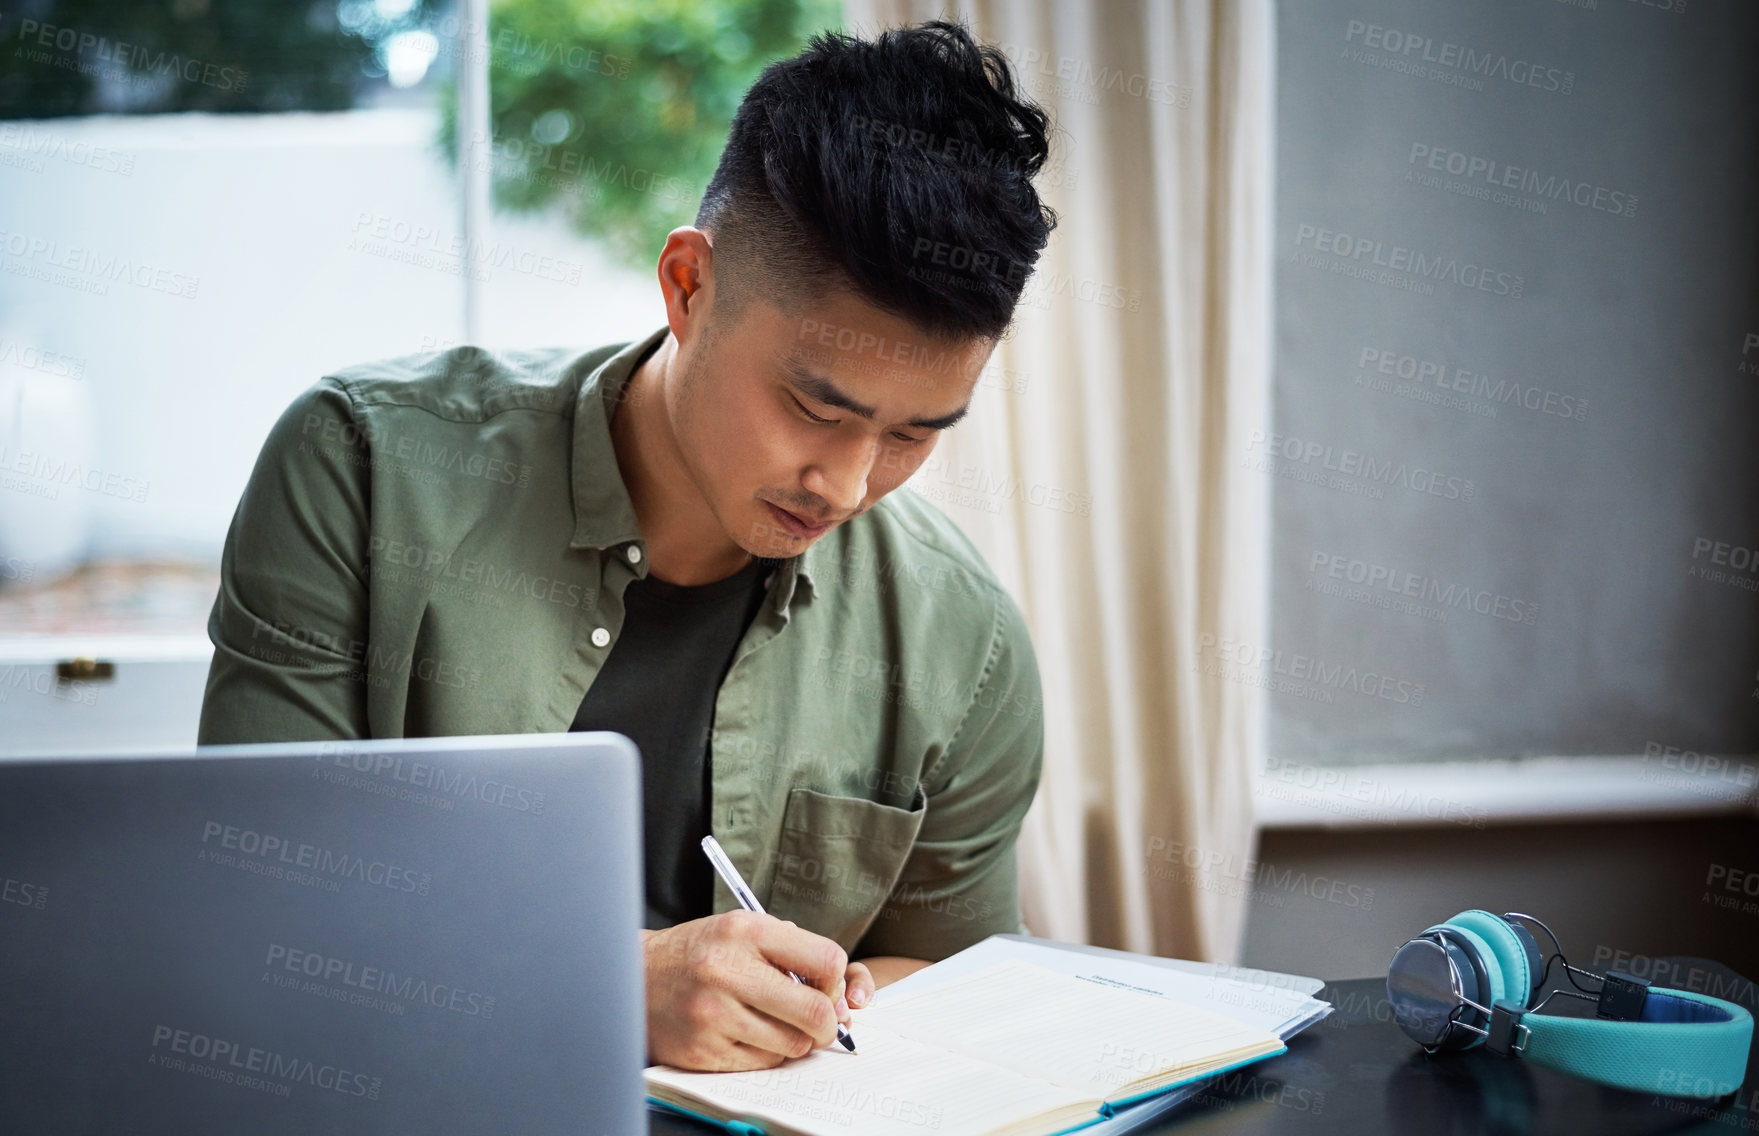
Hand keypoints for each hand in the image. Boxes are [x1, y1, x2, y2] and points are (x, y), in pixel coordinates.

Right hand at [644, 911, 849, 1070]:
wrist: (636, 976)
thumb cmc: (700, 952)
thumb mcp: (742, 929)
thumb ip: (792, 951)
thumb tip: (842, 996)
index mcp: (746, 931)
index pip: (826, 960)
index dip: (835, 980)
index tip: (825, 986)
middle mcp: (728, 971)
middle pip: (814, 1012)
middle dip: (828, 1023)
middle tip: (821, 1022)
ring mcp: (713, 1015)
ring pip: (792, 1043)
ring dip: (796, 1038)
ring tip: (776, 1022)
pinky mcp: (703, 1050)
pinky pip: (763, 1062)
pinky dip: (767, 1052)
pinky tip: (749, 1033)